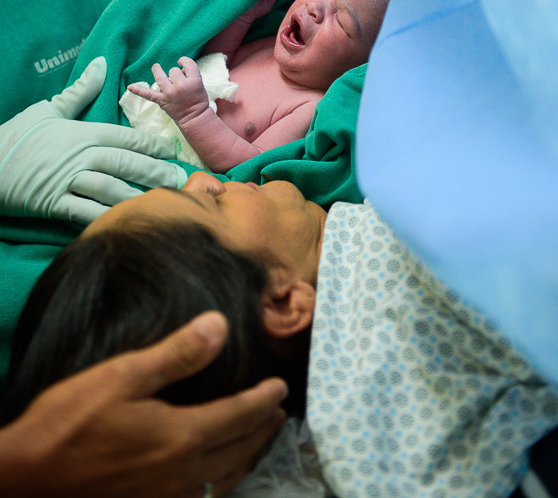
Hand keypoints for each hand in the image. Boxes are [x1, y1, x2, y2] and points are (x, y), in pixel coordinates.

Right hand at [0, 57, 185, 225]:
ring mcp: (68, 179)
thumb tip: (102, 64)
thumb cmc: (19, 134)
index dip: (153, 144)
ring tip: (160, 202)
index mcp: (83, 131)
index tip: (173, 151)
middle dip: (156, 172)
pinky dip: (106, 216)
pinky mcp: (54, 202)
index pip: (126, 136)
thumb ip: (81, 90)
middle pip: (126, 162)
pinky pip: (86, 212)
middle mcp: (80, 155)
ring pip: (111, 188)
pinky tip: (125, 221)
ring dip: (138, 196)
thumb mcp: (50, 108)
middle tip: (179, 180)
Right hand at [0, 312, 287, 496]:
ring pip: (224, 478)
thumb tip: (220, 325)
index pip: (239, 415)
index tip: (281, 388)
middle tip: (278, 413)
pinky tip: (216, 473)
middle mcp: (183, 475)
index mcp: (181, 437)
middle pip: (239, 450)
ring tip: (258, 439)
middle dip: (262, 428)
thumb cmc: (70, 423)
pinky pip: (201, 496)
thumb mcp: (123, 376)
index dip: (263, 400)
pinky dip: (222, 480)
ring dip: (247, 456)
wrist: (27, 480)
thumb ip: (177, 353)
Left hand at [128, 57, 210, 126]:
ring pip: (161, 77)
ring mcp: (170, 93)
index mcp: (194, 81)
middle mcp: (181, 86)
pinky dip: (138, 91)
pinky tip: (130, 87)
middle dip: (175, 74)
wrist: (195, 118)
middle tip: (178, 81)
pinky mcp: (162, 101)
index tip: (181, 62)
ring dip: (157, 71)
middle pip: (173, 71)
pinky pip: (148, 95)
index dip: (184, 61)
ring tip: (155, 67)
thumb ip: (189, 75)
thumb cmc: (198, 100)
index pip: (188, 63)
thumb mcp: (199, 84)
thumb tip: (177, 69)